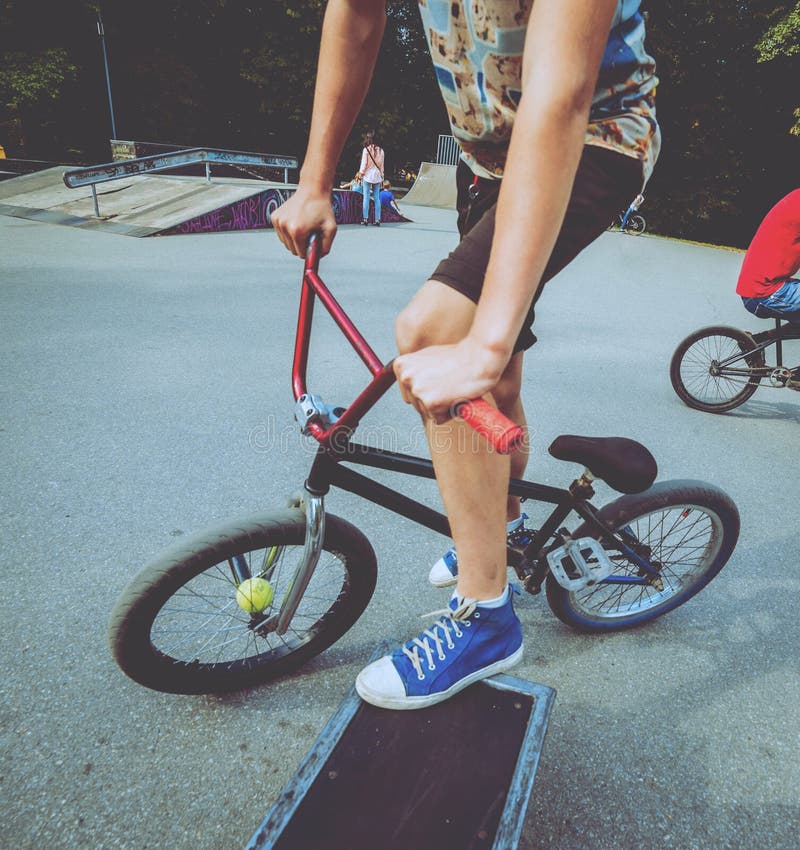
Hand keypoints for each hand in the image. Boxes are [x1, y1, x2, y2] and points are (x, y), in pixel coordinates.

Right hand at [271, 185, 336, 257]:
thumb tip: (318, 258)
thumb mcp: (330, 229)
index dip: (309, 250)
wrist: (313, 190)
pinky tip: (297, 222)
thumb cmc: (321, 207)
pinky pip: (281, 234)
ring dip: (295, 239)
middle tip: (309, 232)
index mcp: (297, 231)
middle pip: (292, 249)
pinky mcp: (275, 217)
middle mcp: (285, 226)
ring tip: (304, 226)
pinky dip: (288, 231)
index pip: (300, 254)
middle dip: (302, 244)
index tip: (313, 243)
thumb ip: (326, 247)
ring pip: (285, 242)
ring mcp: (278, 221)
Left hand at [393, 338, 508, 423]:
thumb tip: (409, 384)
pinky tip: (456, 396)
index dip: (427, 389)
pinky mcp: (431, 403)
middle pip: (415, 403)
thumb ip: (415, 371)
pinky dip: (449, 413)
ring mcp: (417, 390)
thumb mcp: (428, 357)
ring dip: (441, 406)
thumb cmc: (460, 356)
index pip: (408, 391)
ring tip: (453, 388)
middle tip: (449, 383)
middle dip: (433, 399)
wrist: (480, 356)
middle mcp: (405, 377)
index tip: (440, 379)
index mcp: (401, 365)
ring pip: (426, 412)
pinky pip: (438, 418)